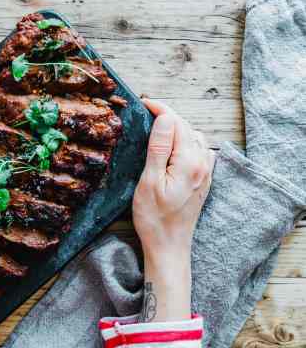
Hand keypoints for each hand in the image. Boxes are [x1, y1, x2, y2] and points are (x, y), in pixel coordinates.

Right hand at [132, 98, 214, 321]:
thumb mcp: (149, 181)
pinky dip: (184, 141)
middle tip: (146, 111)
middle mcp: (202, 163)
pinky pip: (197, 150)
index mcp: (189, 161)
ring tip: (156, 126)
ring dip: (177, 128)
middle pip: (187, 127)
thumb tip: (165, 118)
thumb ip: (160, 147)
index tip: (143, 102)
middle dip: (167, 116)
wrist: (169, 246)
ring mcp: (205, 172)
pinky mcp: (202, 180)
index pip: (176, 123)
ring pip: (193, 137)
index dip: (160, 109)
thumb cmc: (154, 218)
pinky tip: (172, 146)